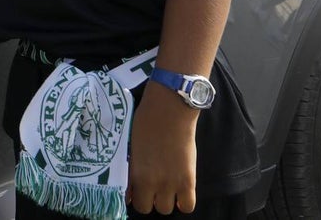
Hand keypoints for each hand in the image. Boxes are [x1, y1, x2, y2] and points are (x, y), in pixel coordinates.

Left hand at [127, 83, 199, 214]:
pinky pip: (188, 206)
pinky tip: (181, 190)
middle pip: (148, 208)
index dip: (135, 196)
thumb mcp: (132, 146)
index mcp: (134, 173)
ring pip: (166, 209)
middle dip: (148, 199)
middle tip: (152, 187)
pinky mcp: (188, 180)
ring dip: (165, 200)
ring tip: (166, 186)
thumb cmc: (146, 121)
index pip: (131, 201)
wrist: (169, 110)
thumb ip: (132, 167)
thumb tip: (131, 185)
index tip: (137, 190)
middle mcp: (151, 182)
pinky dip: (184, 201)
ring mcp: (170, 183)